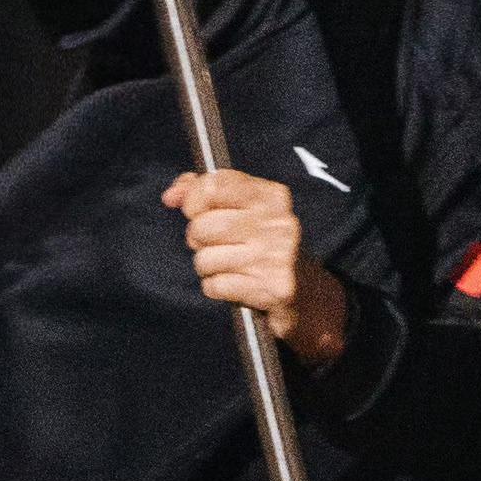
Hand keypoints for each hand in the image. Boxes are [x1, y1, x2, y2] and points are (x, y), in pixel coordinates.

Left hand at [167, 166, 346, 367]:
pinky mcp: (272, 289)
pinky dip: (216, 288)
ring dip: (208, 268)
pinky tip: (235, 285)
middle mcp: (277, 222)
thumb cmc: (265, 247)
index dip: (193, 199)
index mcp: (272, 196)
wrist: (308, 295)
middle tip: (216, 246)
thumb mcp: (245, 211)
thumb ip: (205, 193)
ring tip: (229, 267)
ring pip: (204, 259)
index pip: (214, 185)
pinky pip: (215, 286)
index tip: (195, 211)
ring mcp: (276, 256)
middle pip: (202, 226)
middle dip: (199, 240)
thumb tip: (171, 195)